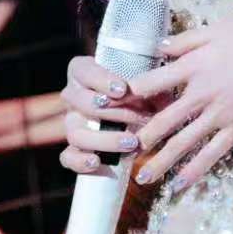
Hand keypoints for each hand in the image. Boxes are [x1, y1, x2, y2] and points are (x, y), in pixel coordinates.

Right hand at [58, 52, 177, 175]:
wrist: (137, 117)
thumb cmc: (142, 93)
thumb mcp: (148, 86)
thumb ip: (154, 88)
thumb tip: (165, 100)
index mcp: (83, 73)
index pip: (84, 71)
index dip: (101, 80)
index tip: (123, 89)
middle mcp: (73, 96)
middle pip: (80, 102)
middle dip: (112, 112)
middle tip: (139, 118)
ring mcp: (71, 124)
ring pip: (75, 133)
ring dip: (105, 139)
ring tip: (131, 143)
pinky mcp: (74, 148)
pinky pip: (67, 157)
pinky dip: (80, 161)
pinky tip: (97, 162)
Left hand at [126, 16, 232, 191]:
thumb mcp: (221, 29)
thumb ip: (186, 40)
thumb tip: (158, 48)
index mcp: (195, 65)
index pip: (151, 82)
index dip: (128, 93)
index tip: (110, 103)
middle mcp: (203, 92)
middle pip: (162, 119)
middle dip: (138, 136)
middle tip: (118, 148)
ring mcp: (221, 114)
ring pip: (183, 143)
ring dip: (160, 162)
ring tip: (141, 178)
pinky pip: (212, 154)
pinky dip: (194, 171)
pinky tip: (179, 184)